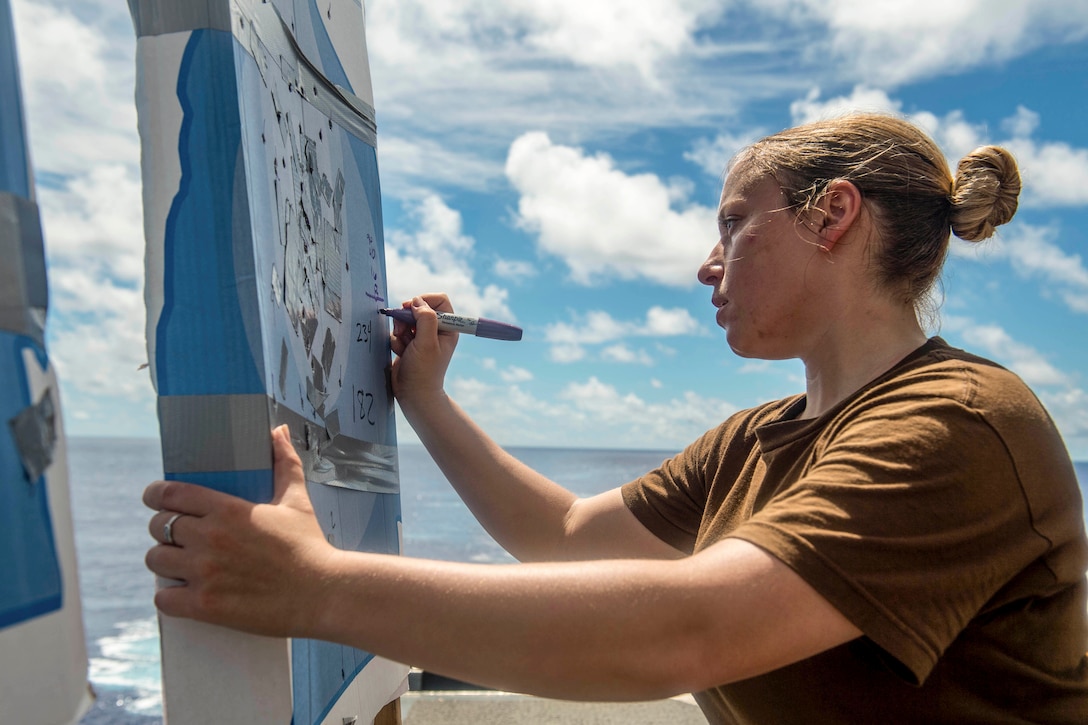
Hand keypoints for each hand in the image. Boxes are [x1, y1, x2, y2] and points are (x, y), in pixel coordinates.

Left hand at [143, 425, 337, 637]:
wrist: (323, 593)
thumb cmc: (310, 546)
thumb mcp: (297, 501)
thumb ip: (283, 463)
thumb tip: (277, 431)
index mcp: (229, 510)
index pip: (171, 494)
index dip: (156, 494)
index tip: (155, 498)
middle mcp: (211, 538)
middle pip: (158, 526)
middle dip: (163, 529)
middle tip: (178, 536)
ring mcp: (205, 573)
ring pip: (155, 560)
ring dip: (164, 561)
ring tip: (180, 563)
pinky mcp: (205, 606)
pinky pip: (162, 598)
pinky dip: (169, 595)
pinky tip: (183, 592)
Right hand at [388, 294, 458, 408]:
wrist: (413, 393)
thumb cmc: (424, 371)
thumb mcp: (427, 343)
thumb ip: (425, 319)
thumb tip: (417, 302)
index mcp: (448, 328)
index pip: (440, 300)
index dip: (425, 300)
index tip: (412, 308)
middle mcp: (436, 330)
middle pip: (419, 307)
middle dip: (407, 318)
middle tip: (403, 330)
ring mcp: (422, 336)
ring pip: (405, 319)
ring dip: (400, 331)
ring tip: (404, 347)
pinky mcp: (409, 342)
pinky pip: (398, 331)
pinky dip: (396, 340)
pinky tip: (401, 353)